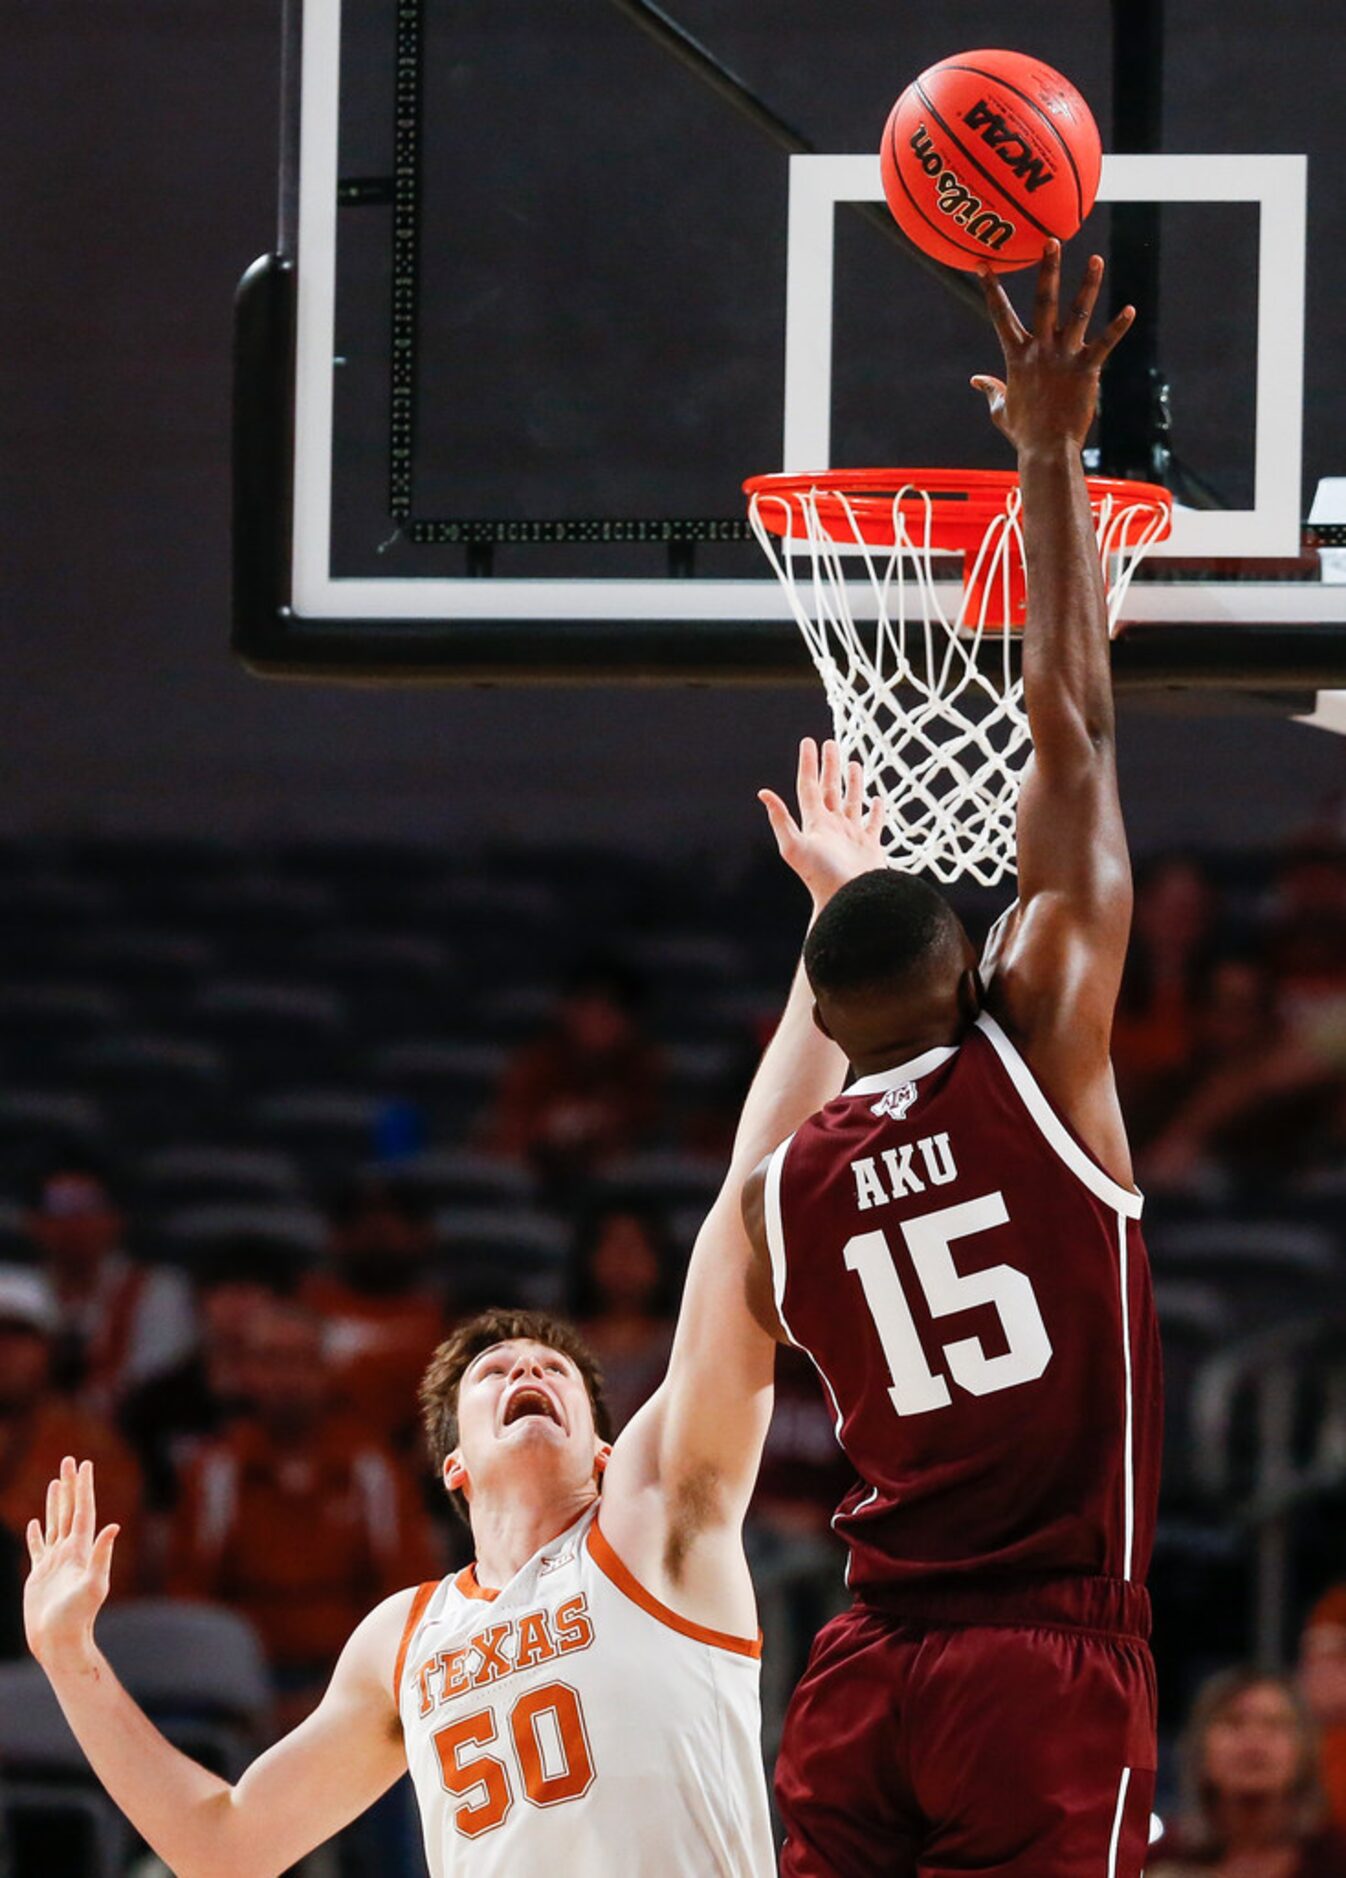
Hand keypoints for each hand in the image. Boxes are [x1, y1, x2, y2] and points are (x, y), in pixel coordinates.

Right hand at [25, 1457, 118, 1672]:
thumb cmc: (77, 1618)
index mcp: (81, 1550)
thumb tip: (113, 1527)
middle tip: (69, 1461)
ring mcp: (54, 1563)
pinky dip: (36, 1534)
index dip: (84, 1487)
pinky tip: (35, 1523)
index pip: (84, 1510)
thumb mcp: (93, 1585)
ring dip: (55, 1503)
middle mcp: (70, 1552)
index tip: (85, 1464)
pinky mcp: (39, 1576)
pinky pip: (37, 1548)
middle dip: (70, 1486)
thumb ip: (102, 1556)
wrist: (59, 1642)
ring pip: (55, 1523)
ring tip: (56, 1482)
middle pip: (69, 1510)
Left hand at [759, 737, 884, 910]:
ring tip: (854, 763)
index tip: (808, 742)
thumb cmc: (821, 876)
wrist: (848, 901)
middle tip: (831, 743)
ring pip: (851, 802)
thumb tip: (763, 793)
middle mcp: (831, 828)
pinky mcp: (869, 847)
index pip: (809, 787)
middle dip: (830, 766)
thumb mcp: (795, 846)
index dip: (808, 764)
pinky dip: (876, 810)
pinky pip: (874, 823)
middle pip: (829, 789)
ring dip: (852, 783)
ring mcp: (851, 836)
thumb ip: (780, 819)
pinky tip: (878, 799)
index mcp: (814, 824)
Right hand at [972, 241, 1133, 453]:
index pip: (1000, 316)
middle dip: (1048, 269)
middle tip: (1051, 242)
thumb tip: (976, 381)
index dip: (991, 289)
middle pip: (1043, 301)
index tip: (984, 266)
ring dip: (1088, 285)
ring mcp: (1065, 357)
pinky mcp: (1087, 369)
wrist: (1047, 449)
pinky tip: (1130, 310)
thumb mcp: (1000, 409)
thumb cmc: (1024, 432)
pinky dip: (1118, 326)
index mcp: (1017, 356)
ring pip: (1078, 312)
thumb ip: (991, 389)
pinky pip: (1105, 343)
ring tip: (1096, 260)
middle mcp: (1041, 349)